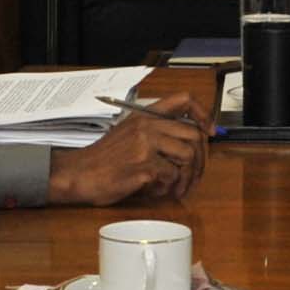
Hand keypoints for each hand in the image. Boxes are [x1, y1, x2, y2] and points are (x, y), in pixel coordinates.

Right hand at [48, 104, 204, 204]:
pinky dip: (168, 188)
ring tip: (174, 187)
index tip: (210, 132)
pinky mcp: (143, 166)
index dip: (203, 114)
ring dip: (186, 177)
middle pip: (193, 135)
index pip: (184, 100)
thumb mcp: (128, 134)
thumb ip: (156, 133)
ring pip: (187, 156)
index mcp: (144, 116)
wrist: (79, 174)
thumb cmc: (104, 160)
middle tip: (194, 175)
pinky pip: (172, 176)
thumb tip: (191, 142)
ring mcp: (145, 145)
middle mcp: (146, 126)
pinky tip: (155, 190)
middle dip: (200, 160)